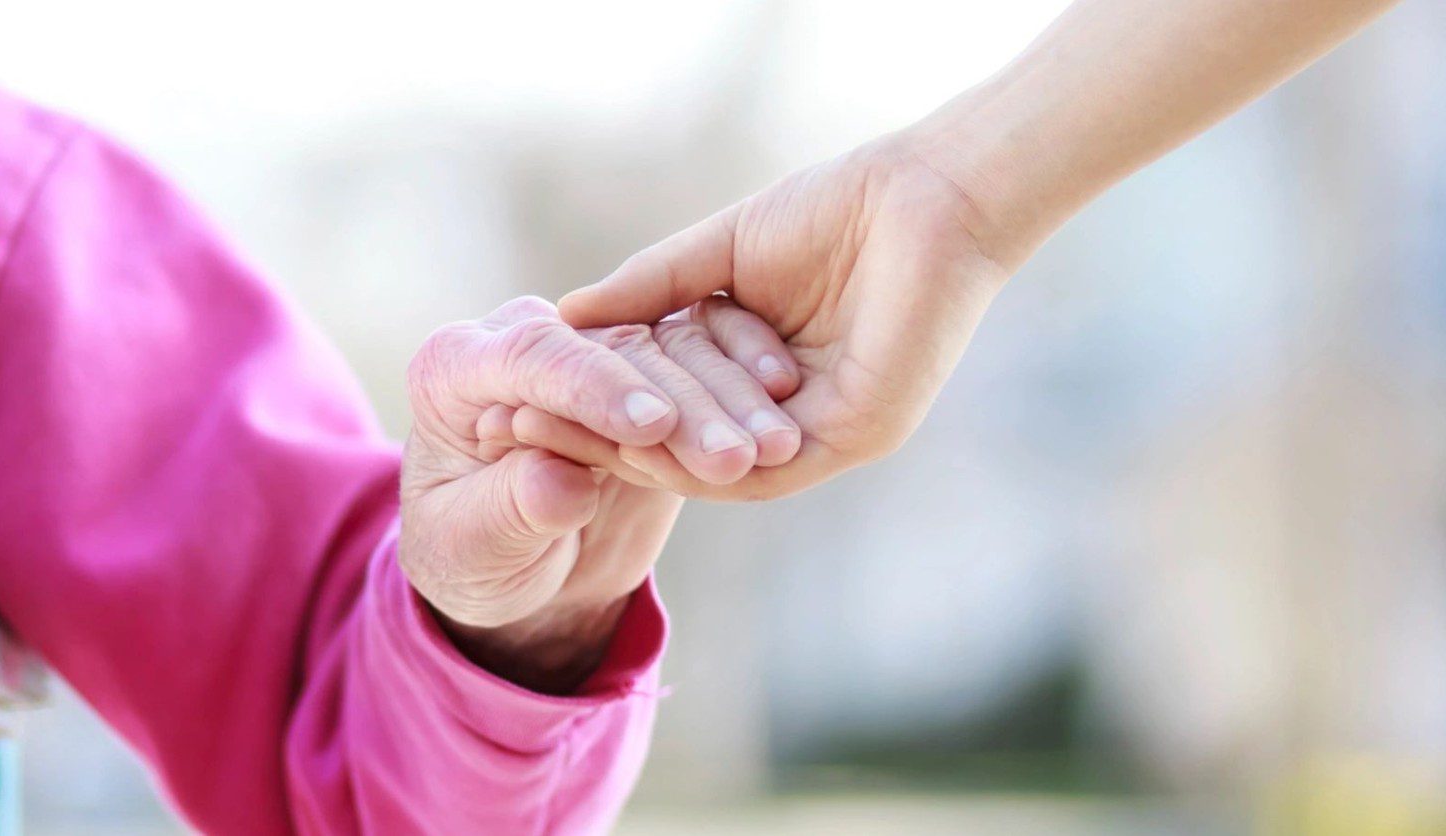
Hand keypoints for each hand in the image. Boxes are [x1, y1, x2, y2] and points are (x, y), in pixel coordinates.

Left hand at [399, 296, 799, 691]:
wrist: (505, 569)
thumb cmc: (470, 558)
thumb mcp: (472, 548)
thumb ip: (511, 509)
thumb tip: (559, 485)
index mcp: (460, 365)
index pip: (535, 357)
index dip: (596, 389)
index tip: (651, 426)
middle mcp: (531, 341)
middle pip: (617, 352)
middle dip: (682, 402)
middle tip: (735, 456)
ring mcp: (597, 354)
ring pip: (673, 355)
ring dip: (729, 401)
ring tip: (778, 451)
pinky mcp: (650, 378)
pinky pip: (706, 371)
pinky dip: (746, 396)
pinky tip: (786, 429)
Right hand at [557, 134, 1011, 500]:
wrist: (923, 196)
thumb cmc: (835, 211)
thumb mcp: (717, 252)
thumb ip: (649, 289)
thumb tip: (565, 318)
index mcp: (758, 376)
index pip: (666, 408)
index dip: (597, 406)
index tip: (521, 402)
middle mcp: (786, 416)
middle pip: (683, 443)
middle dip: (604, 439)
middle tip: (526, 434)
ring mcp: (821, 433)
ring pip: (717, 462)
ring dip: (644, 452)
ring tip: (570, 436)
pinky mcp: (853, 436)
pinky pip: (765, 467)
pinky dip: (699, 456)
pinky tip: (642, 438)